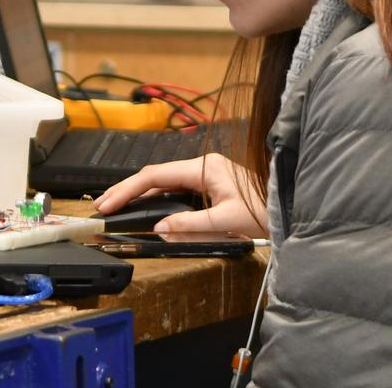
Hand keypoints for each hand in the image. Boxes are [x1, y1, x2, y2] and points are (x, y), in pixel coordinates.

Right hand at [93, 153, 269, 237]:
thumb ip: (191, 224)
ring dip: (139, 192)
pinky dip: (155, 195)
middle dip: (127, 189)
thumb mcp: (227, 222)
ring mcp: (205, 172)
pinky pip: (175, 187)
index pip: (156, 175)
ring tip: (116, 204)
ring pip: (163, 180)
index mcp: (205, 167)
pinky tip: (143, 204)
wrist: (288, 207)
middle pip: (155, 175)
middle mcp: (203, 165)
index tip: (109, 203)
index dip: (129, 189)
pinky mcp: (209, 182)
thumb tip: (159, 227)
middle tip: (102, 204)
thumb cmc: (265, 211)